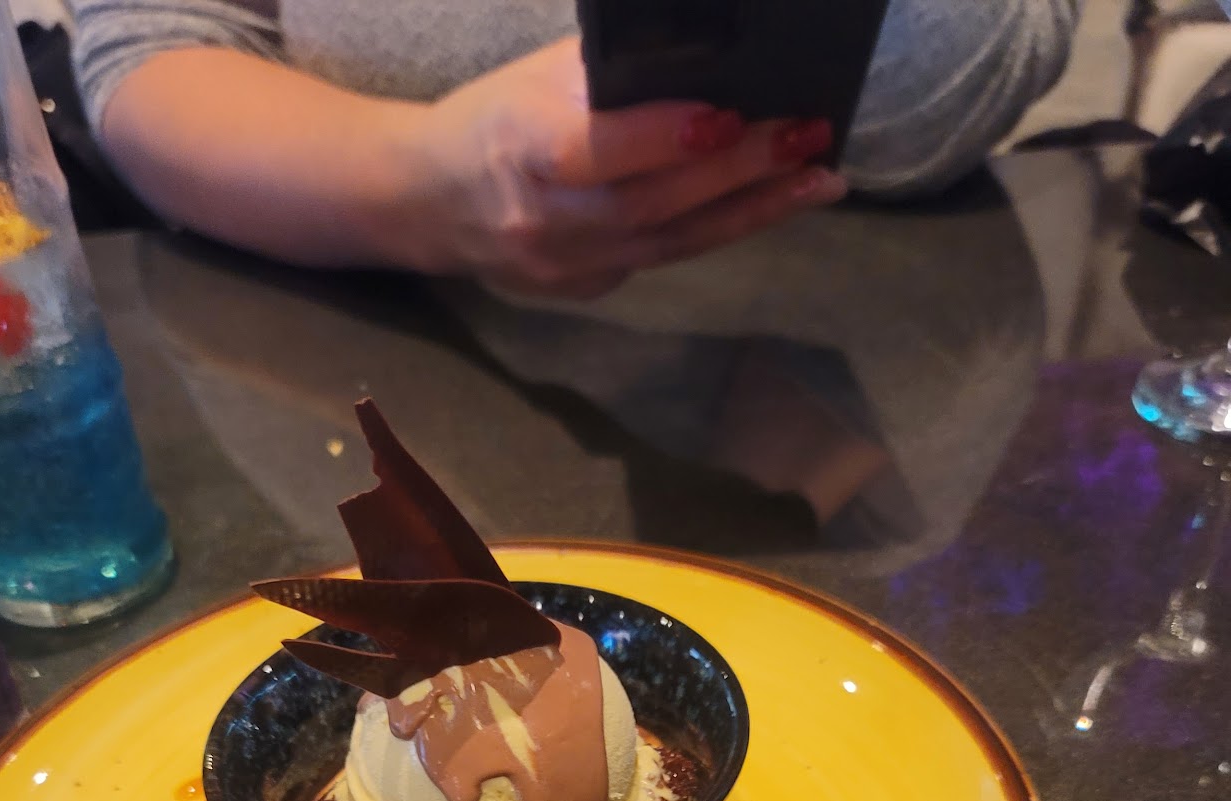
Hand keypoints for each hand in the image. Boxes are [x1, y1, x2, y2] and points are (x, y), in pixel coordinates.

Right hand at [405, 37, 844, 298]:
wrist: (432, 203)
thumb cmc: (495, 120)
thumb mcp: (537, 81)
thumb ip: (610, 77)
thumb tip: (707, 56)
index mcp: (520, 152)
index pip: (596, 152)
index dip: (661, 139)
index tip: (726, 117)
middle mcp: (544, 222)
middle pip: (651, 203)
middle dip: (737, 171)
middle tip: (807, 135)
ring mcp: (566, 268)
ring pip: (672, 241)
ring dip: (752, 209)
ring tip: (820, 179)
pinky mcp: (587, 290)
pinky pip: (665, 257)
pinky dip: (723, 228)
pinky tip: (773, 203)